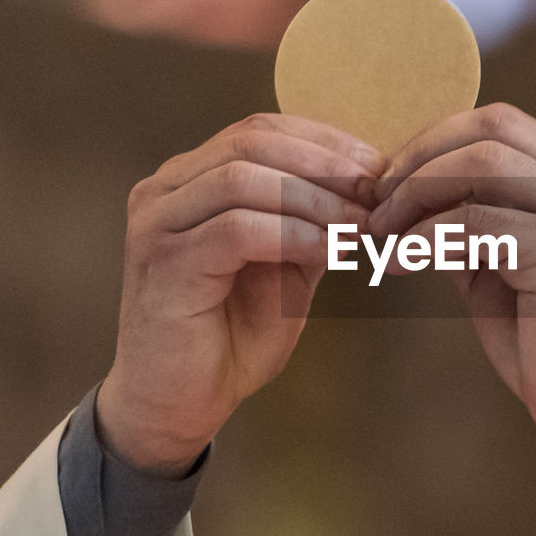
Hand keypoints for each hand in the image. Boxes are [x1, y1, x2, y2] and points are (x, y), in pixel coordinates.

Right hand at [96, 114, 381, 474]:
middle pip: (252, 142)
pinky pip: (236, 228)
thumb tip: (368, 186)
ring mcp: (158, 223)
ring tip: (360, 222)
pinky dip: (292, 234)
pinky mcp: (165, 262)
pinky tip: (330, 250)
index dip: (324, 141)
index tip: (377, 165)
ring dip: (314, 198)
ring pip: (244, 177)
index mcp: (190, 180)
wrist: (179, 405)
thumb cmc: (229, 337)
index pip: (260, 130)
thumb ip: (311, 221)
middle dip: (325, 163)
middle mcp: (165, 191)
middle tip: (376, 191)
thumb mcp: (285, 265)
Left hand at [369, 104, 535, 489]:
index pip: (503, 123)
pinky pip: (474, 223)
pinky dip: (425, 237)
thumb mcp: (510, 273)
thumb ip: (478, 233)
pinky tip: (401, 263)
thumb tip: (417, 209)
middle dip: (421, 156)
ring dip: (416, 192)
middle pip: (491, 126)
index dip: (438, 141)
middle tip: (378, 199)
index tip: (394, 180)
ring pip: (481, 164)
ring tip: (381, 231)